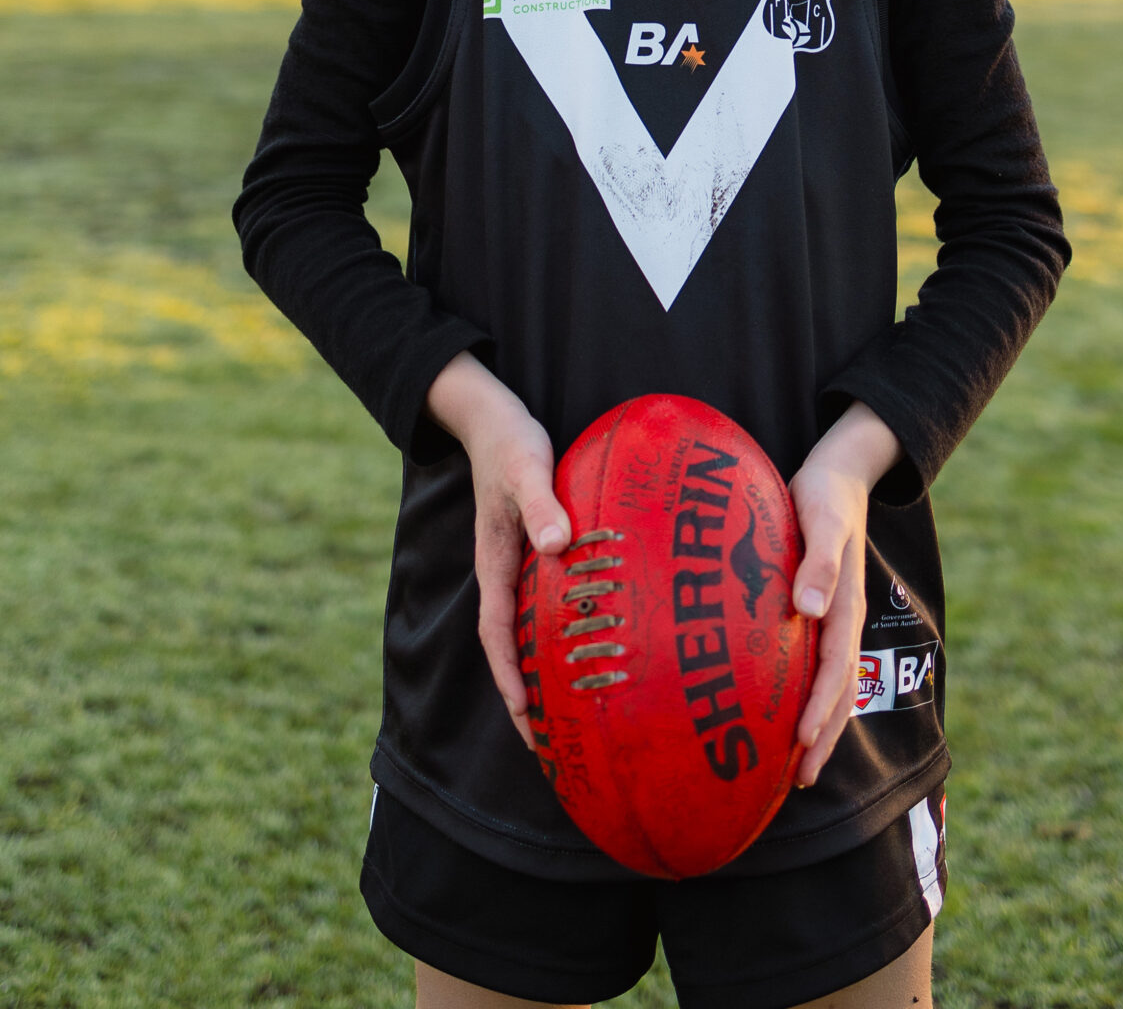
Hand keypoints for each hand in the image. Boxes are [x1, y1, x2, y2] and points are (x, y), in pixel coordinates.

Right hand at [426, 353, 570, 747]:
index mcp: (496, 563)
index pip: (498, 635)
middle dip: (526, 693)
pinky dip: (558, 632)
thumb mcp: (527, 469)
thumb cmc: (512, 444)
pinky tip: (589, 643)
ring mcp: (521, 564)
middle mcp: (506, 572)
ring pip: (528, 629)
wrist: (495, 419)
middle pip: (511, 646)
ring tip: (572, 710)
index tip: (528, 718)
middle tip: (551, 742)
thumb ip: (542, 504)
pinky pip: (546, 605)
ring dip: (544, 668)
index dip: (510, 678)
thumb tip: (557, 546)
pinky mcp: (539, 551)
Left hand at [789, 401, 900, 787]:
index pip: (834, 669)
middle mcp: (843, 620)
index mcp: (845, 605)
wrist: (837, 474)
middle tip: (801, 781)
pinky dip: (810, 698)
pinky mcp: (821, 612)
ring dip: (819, 726)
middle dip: (822, 736)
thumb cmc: (824, 495)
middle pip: (838, 691)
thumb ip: (820, 562)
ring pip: (832, 685)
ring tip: (799, 769)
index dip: (819, 708)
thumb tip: (810, 609)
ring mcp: (835, 619)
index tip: (799, 743)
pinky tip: (789, 717)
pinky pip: (820, 666)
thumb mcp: (822, 519)